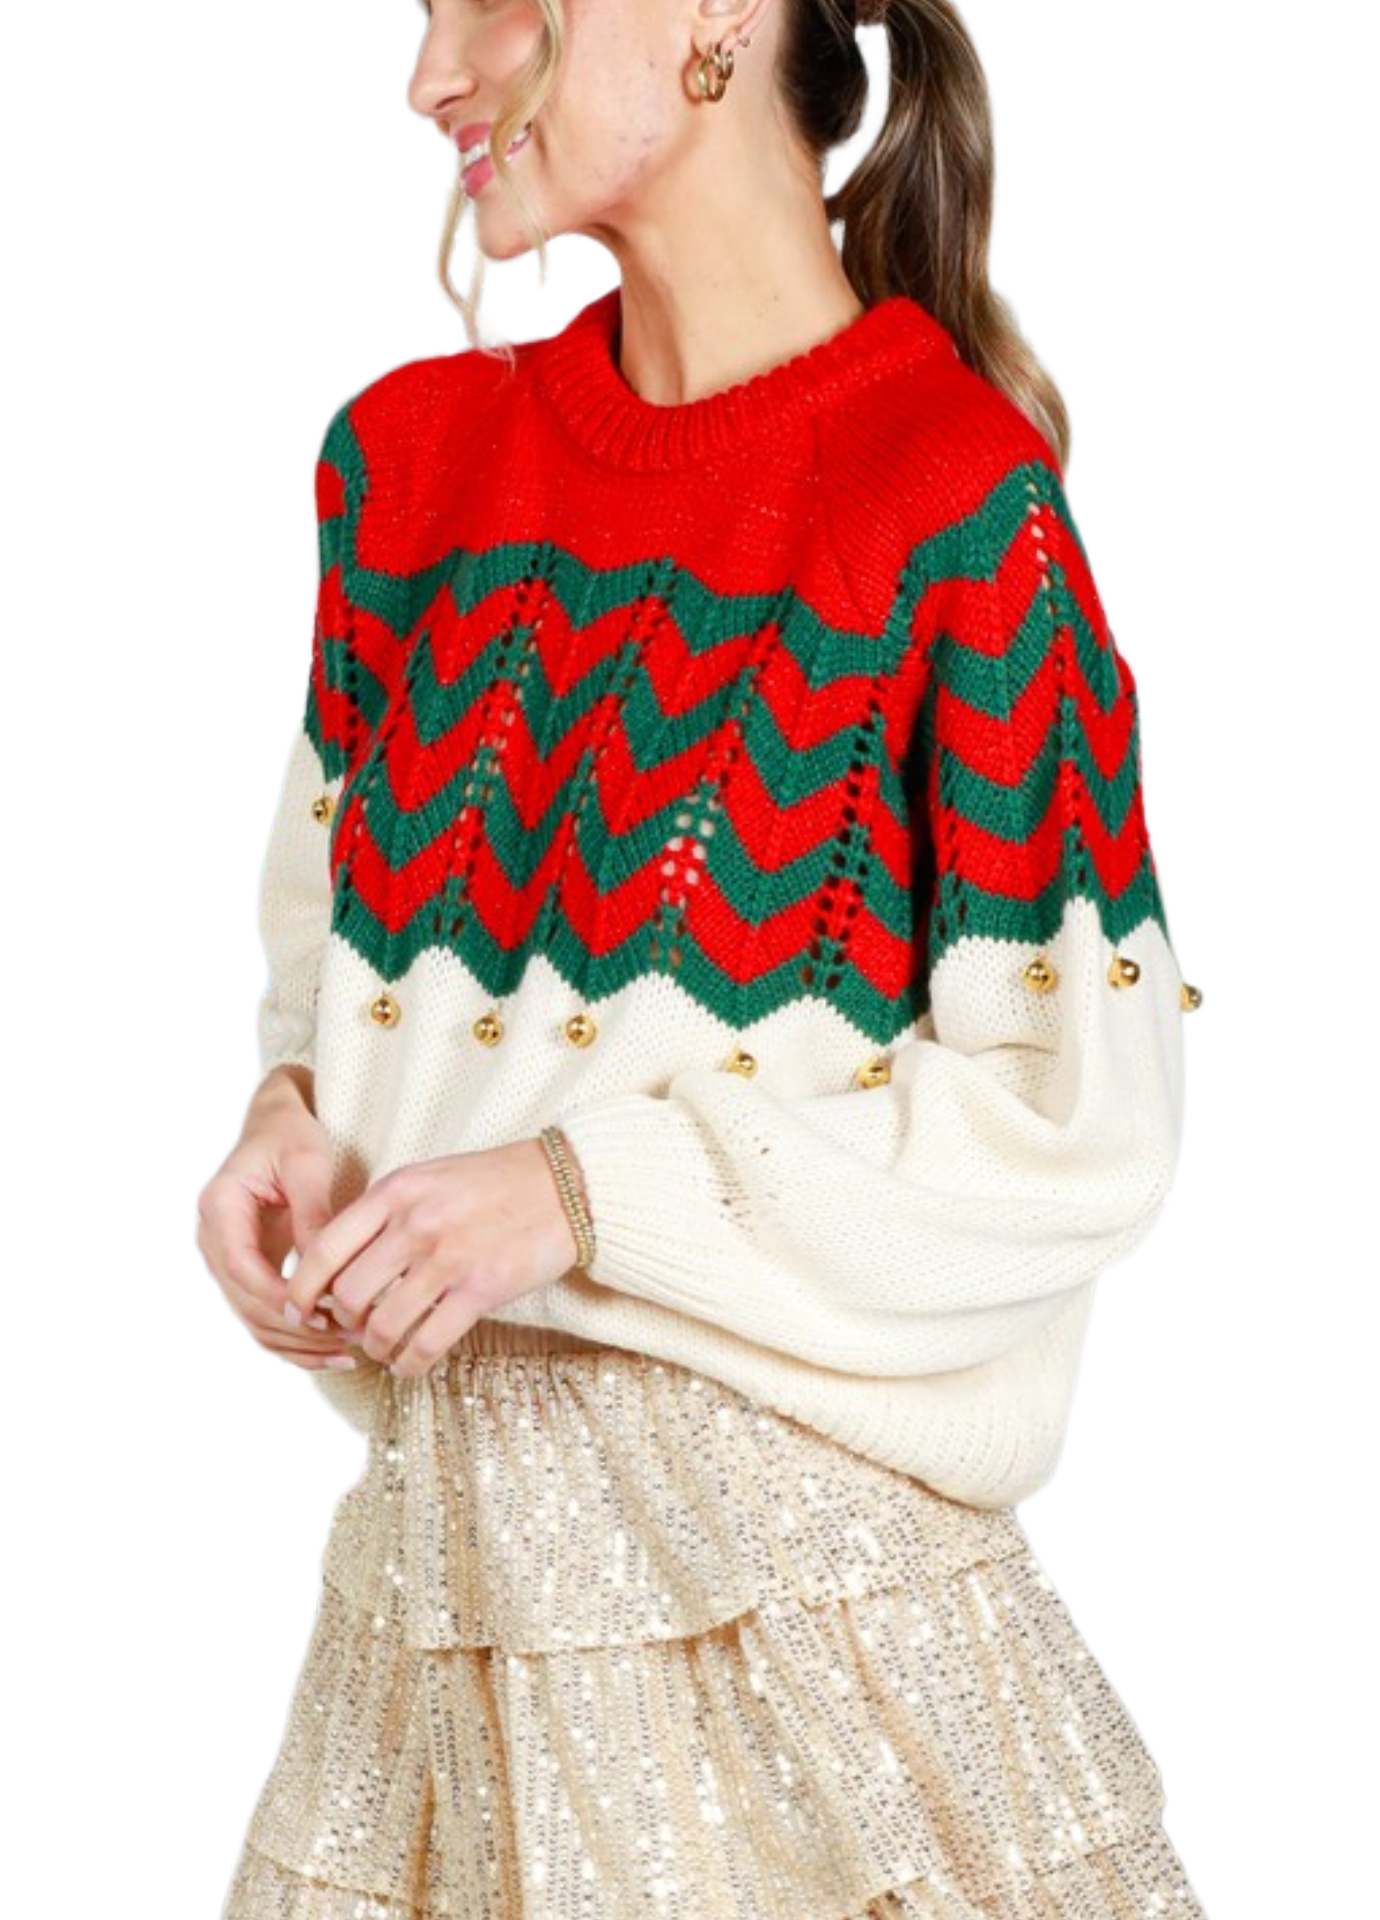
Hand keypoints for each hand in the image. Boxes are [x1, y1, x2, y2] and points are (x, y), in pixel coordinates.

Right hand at [196, 1066, 357, 1373]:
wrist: (278, 1123)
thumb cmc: (292, 1134)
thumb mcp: (308, 1163)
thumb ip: (313, 1214)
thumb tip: (325, 1272)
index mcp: (220, 1207)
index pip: (242, 1267)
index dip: (279, 1298)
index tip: (322, 1316)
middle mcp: (213, 1238)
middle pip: (245, 1302)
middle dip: (295, 1329)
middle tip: (347, 1340)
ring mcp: (226, 1257)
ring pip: (253, 1318)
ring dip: (296, 1343)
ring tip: (347, 1353)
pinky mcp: (248, 1269)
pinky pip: (264, 1313)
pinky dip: (294, 1337)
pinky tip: (331, 1350)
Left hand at [284, 1137, 585, 1380]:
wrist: (564, 1185)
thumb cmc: (493, 1182)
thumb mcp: (428, 1177)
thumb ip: (384, 1211)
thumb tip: (340, 1262)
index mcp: (395, 1191)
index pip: (323, 1248)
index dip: (301, 1288)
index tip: (298, 1308)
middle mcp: (415, 1224)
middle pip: (347, 1295)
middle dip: (342, 1322)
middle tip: (353, 1327)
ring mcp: (448, 1259)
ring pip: (383, 1326)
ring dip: (376, 1347)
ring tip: (383, 1348)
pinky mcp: (480, 1290)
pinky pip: (426, 1344)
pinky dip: (409, 1364)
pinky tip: (410, 1362)